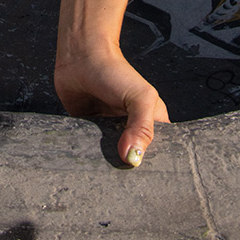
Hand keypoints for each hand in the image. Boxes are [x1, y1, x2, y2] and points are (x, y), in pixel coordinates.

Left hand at [54, 46, 169, 167]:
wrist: (81, 57)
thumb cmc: (115, 70)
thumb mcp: (140, 97)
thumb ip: (141, 127)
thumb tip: (133, 157)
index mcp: (151, 122)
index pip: (159, 153)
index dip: (153, 166)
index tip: (146, 179)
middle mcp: (130, 130)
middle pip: (133, 159)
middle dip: (128, 170)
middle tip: (122, 182)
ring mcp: (109, 132)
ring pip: (110, 159)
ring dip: (106, 166)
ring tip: (103, 176)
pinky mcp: (88, 132)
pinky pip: (89, 151)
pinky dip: (87, 157)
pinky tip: (85, 164)